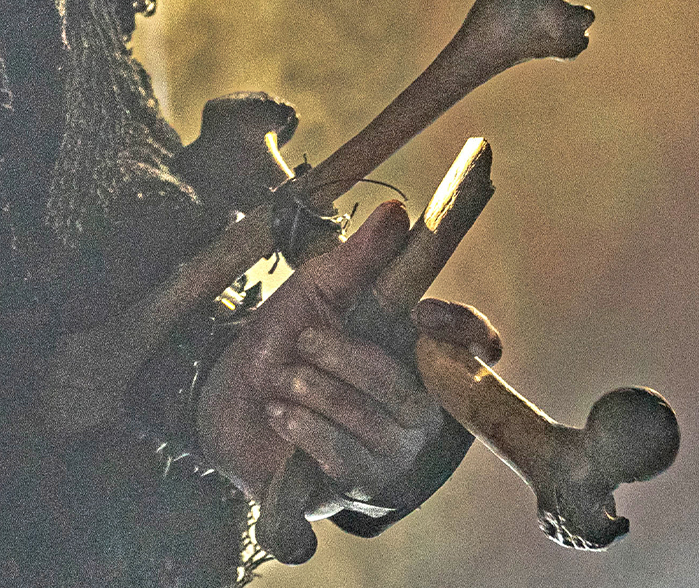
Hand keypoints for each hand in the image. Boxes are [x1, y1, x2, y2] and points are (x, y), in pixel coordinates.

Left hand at [195, 200, 502, 510]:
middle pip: (411, 386)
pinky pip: (347, 456)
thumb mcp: (312, 292)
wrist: (223, 401)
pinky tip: (280, 413)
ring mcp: (395, 452)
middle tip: (304, 341)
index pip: (475, 345)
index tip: (422, 313)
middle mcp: (419, 405)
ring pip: (375, 421)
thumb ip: (357, 259)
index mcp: (414, 351)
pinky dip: (304, 426)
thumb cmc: (278, 342)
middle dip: (346, 357)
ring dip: (313, 390)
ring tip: (281, 381)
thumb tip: (398, 212)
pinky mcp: (362, 486)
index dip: (464, 330)